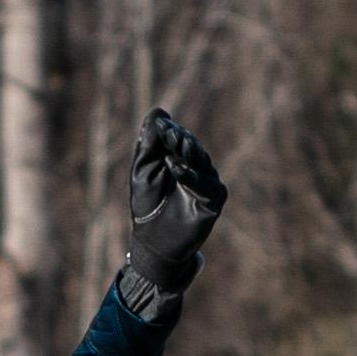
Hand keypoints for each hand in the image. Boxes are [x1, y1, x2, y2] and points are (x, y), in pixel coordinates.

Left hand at [121, 109, 225, 304]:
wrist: (153, 243)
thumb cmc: (147, 207)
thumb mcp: (142, 171)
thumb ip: (149, 144)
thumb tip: (159, 112)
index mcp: (179, 160)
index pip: (177, 139)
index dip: (169, 130)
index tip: (160, 123)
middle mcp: (196, 169)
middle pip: (191, 148)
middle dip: (179, 139)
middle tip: (169, 131)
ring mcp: (207, 184)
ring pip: (202, 162)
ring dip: (187, 152)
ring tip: (174, 143)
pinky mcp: (213, 200)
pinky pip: (207, 184)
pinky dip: (192, 176)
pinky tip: (177, 169)